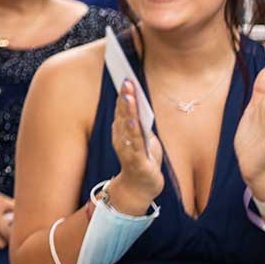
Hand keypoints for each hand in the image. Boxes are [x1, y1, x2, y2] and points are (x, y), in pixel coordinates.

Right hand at [107, 80, 164, 209]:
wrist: (140, 187)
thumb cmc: (143, 160)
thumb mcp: (143, 138)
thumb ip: (140, 123)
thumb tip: (139, 106)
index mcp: (122, 131)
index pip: (122, 108)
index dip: (124, 93)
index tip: (125, 76)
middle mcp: (121, 138)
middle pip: (123, 113)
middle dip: (125, 96)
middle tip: (126, 79)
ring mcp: (127, 149)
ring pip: (128, 125)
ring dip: (127, 109)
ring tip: (128, 95)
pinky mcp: (136, 161)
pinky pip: (135, 143)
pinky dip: (133, 131)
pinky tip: (133, 120)